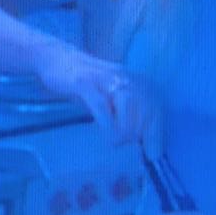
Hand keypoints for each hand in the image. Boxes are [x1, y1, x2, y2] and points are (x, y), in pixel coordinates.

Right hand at [34, 42, 151, 144]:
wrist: (59, 59)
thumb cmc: (89, 85)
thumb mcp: (114, 98)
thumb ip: (130, 116)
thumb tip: (145, 146)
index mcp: (136, 81)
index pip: (156, 109)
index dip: (156, 134)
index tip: (153, 155)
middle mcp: (125, 78)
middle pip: (146, 109)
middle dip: (140, 134)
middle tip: (127, 148)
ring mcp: (105, 79)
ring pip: (128, 105)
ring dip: (125, 130)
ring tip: (116, 143)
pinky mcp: (85, 83)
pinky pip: (102, 105)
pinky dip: (108, 124)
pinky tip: (107, 136)